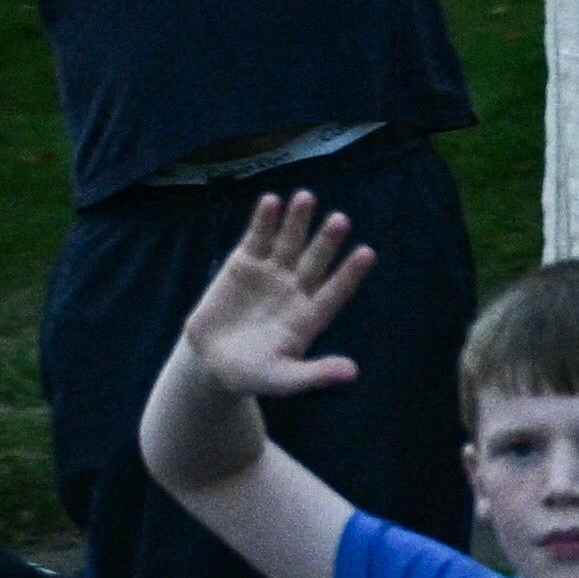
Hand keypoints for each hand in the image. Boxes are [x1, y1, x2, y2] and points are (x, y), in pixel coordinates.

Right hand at [175, 189, 374, 400]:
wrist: (210, 361)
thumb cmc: (251, 374)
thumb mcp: (282, 379)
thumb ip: (314, 375)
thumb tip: (353, 373)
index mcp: (309, 317)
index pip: (335, 292)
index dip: (350, 274)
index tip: (367, 254)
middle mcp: (295, 290)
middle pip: (315, 261)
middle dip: (326, 241)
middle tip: (341, 220)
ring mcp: (271, 273)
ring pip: (288, 243)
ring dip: (297, 221)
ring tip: (306, 198)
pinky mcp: (244, 264)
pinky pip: (257, 238)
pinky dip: (263, 221)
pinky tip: (271, 202)